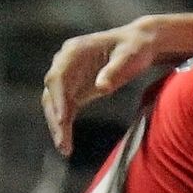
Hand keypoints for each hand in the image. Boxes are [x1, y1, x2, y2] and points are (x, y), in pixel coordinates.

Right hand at [41, 10, 192, 143]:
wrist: (139, 44)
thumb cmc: (135, 47)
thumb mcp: (129, 56)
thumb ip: (115, 70)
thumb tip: (101, 86)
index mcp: (74, 51)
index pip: (58, 76)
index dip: (58, 97)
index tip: (62, 117)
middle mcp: (64, 63)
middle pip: (52, 93)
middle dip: (55, 118)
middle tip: (62, 140)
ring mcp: (68, 77)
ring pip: (55, 105)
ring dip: (58, 126)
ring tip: (65, 148)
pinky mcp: (74, 90)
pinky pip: (65, 110)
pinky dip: (65, 126)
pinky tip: (67, 144)